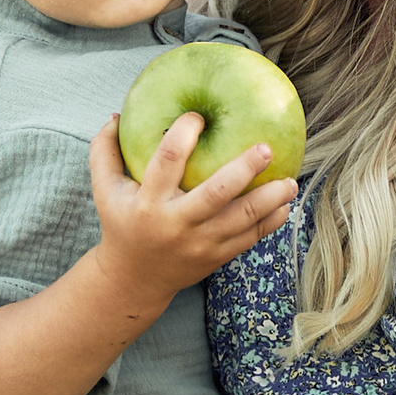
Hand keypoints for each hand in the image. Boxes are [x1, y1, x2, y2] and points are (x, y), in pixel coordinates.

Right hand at [86, 115, 295, 324]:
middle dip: (244, 169)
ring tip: (291, 180)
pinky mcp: (217, 256)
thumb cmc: (122, 223)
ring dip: (271, 198)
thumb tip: (116, 114)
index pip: (167, 161)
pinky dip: (272, 221)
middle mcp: (177, 223)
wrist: (134, 279)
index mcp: (148, 202)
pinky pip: (251, 237)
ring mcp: (201, 243)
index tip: (199, 116)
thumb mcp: (105, 190)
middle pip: (217, 193)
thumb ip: (104, 151)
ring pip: (243, 219)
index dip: (184, 134)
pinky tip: (286, 203)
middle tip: (266, 148)